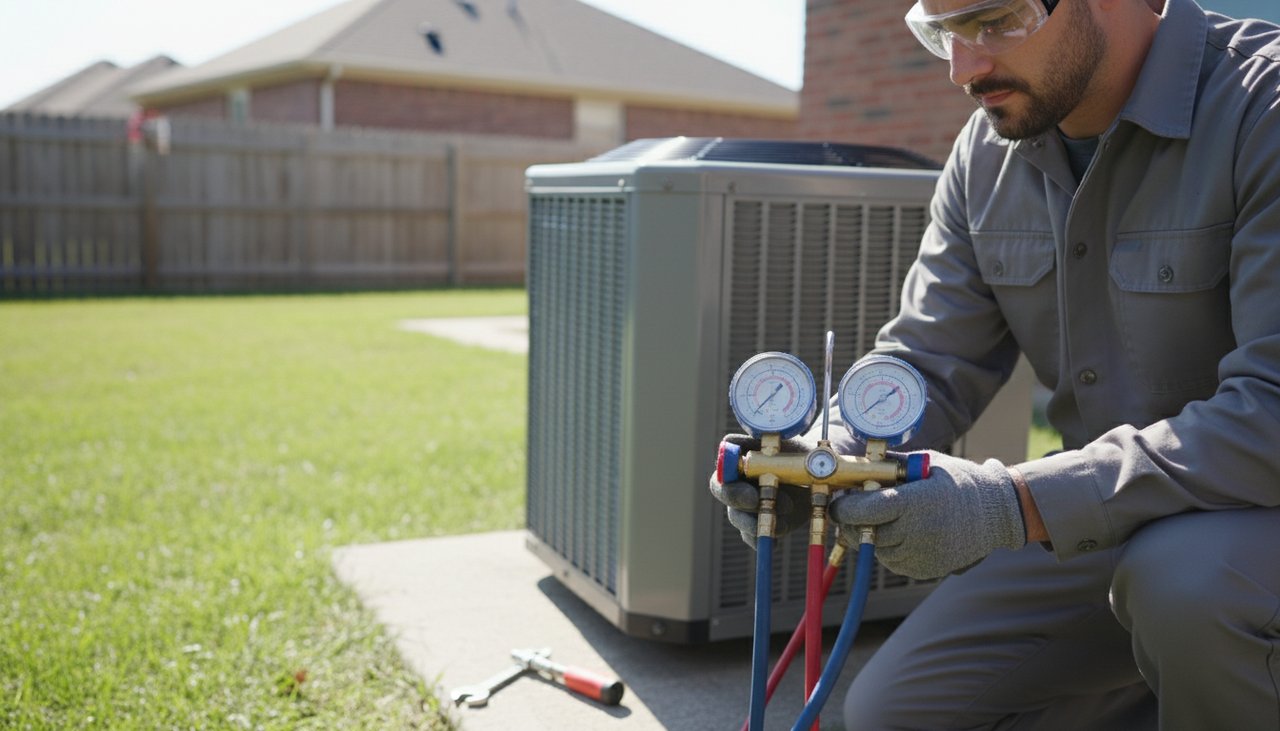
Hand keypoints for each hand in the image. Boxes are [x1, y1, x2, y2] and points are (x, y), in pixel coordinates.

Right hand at [708, 433, 814, 547]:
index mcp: (746, 453)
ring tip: (780, 523)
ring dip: (752, 520)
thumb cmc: (805, 459)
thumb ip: (794, 451)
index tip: (745, 468)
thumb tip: (795, 448)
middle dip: (734, 495)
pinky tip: (774, 542)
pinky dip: (760, 539)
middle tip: (754, 500)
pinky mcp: (755, 524)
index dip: (728, 462)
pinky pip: (749, 536)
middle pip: (720, 487)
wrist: (816, 482)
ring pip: (735, 514)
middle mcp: (738, 478)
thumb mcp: (802, 450)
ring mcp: (744, 503)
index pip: (726, 453)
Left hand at [827, 451, 1024, 579]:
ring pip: (876, 550)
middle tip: (849, 511)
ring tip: (884, 518)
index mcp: (915, 503)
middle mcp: (917, 533)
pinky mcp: (925, 571)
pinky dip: (889, 548)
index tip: (837, 504)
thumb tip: (853, 465)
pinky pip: (893, 561)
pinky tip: (903, 531)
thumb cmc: (958, 481)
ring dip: (871, 536)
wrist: (998, 512)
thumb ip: (888, 466)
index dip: (843, 509)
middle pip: (864, 534)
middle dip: (850, 523)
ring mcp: (922, 556)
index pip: (864, 511)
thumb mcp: (924, 464)